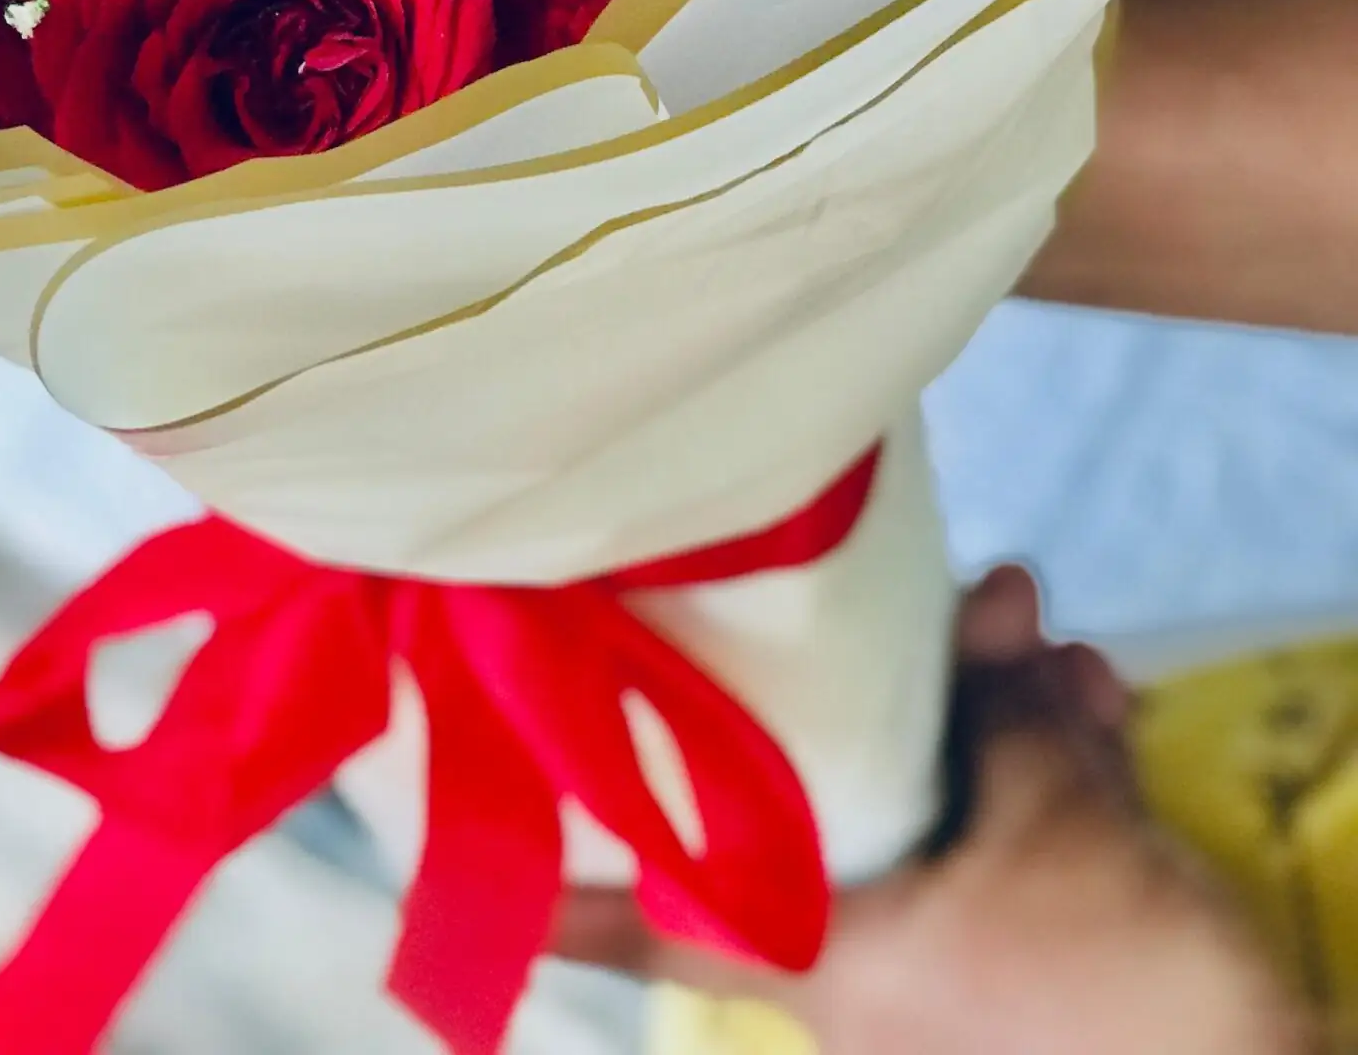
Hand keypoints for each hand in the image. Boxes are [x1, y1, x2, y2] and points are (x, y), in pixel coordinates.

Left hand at [553, 569, 1319, 1052]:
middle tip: (984, 607)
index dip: (569, 894)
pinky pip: (1012, 848)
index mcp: (826, 958)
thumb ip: (1002, 714)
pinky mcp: (1031, 972)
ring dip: (1004, 714)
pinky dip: (1054, 772)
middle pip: (838, 803)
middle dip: (910, 687)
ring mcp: (950, 976)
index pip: (655, 921)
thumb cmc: (1114, 980)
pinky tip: (1099, 697)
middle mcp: (866, 973)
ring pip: (940, 808)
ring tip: (1055, 641)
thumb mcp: (1054, 820)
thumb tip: (994, 625)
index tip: (474, 851)